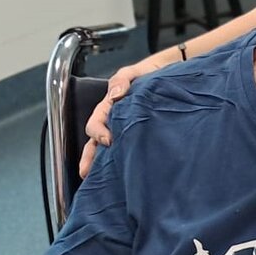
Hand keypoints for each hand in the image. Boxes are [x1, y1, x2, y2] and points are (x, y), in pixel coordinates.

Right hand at [77, 47, 183, 176]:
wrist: (169, 77)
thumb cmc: (148, 75)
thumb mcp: (132, 73)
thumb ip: (122, 80)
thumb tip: (115, 95)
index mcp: (108, 109)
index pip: (95, 124)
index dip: (98, 133)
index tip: (107, 140)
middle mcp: (113, 123)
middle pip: (96, 143)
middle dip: (90, 158)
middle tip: (87, 172)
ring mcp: (126, 132)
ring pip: (109, 150)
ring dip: (103, 164)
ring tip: (102, 181)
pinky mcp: (140, 138)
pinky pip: (129, 151)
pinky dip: (123, 162)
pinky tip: (126, 174)